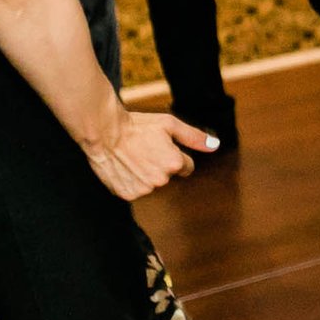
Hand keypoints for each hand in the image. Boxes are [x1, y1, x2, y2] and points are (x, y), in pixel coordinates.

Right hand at [83, 109, 218, 200]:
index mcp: (174, 163)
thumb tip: (215, 146)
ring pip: (152, 184)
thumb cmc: (138, 126)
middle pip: (168, 176)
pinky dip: (131, 182)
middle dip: (161, 165)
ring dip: (146, 175)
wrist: (104, 133)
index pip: (186, 167)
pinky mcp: (127, 194)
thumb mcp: (170, 124)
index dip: (175, 156)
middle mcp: (160, 180)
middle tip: (145, 151)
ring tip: (133, 158)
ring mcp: (143, 189)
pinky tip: (125, 168)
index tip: (162, 148)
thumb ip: (194, 137)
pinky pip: (136, 190)